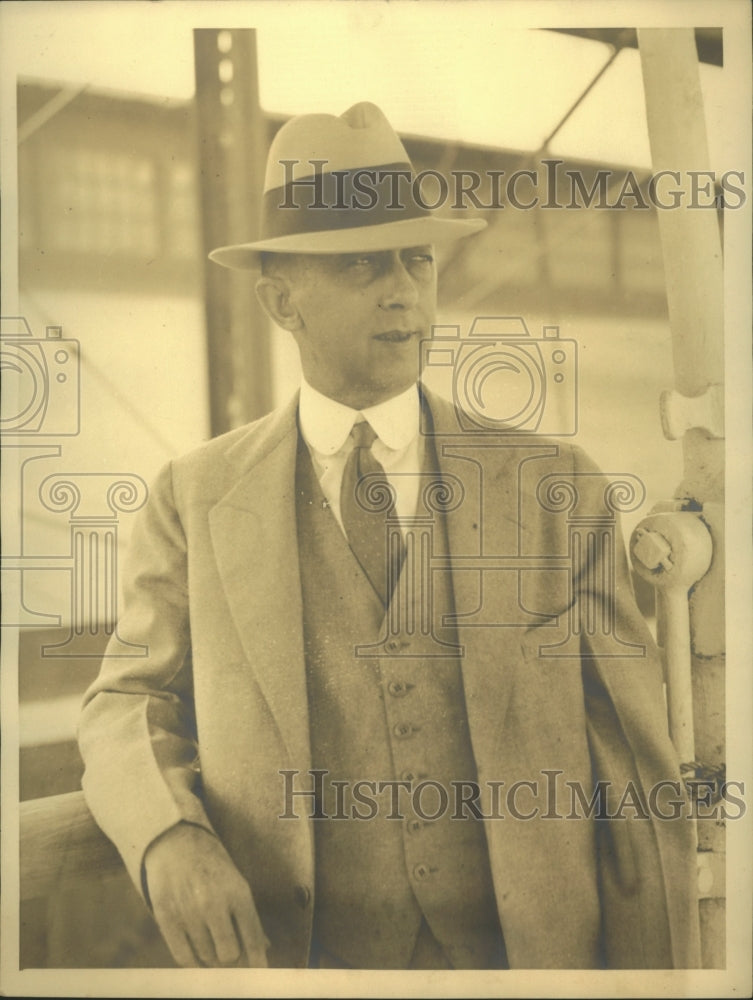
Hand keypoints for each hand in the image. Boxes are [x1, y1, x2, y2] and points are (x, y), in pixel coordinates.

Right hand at [144, 822, 269, 966]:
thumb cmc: (211, 862)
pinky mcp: (166, 917)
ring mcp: (189, 911)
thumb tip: (265, 948)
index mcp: (238, 891)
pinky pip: (183, 957)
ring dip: (211, 956)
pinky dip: (192, 960)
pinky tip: (196, 951)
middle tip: (229, 951)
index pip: (252, 938)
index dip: (257, 961)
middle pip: (229, 955)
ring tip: (209, 938)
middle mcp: (214, 903)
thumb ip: (248, 916)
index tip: (259, 975)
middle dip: (231, 957)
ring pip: (206, 958)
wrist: (174, 840)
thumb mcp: (235, 881)